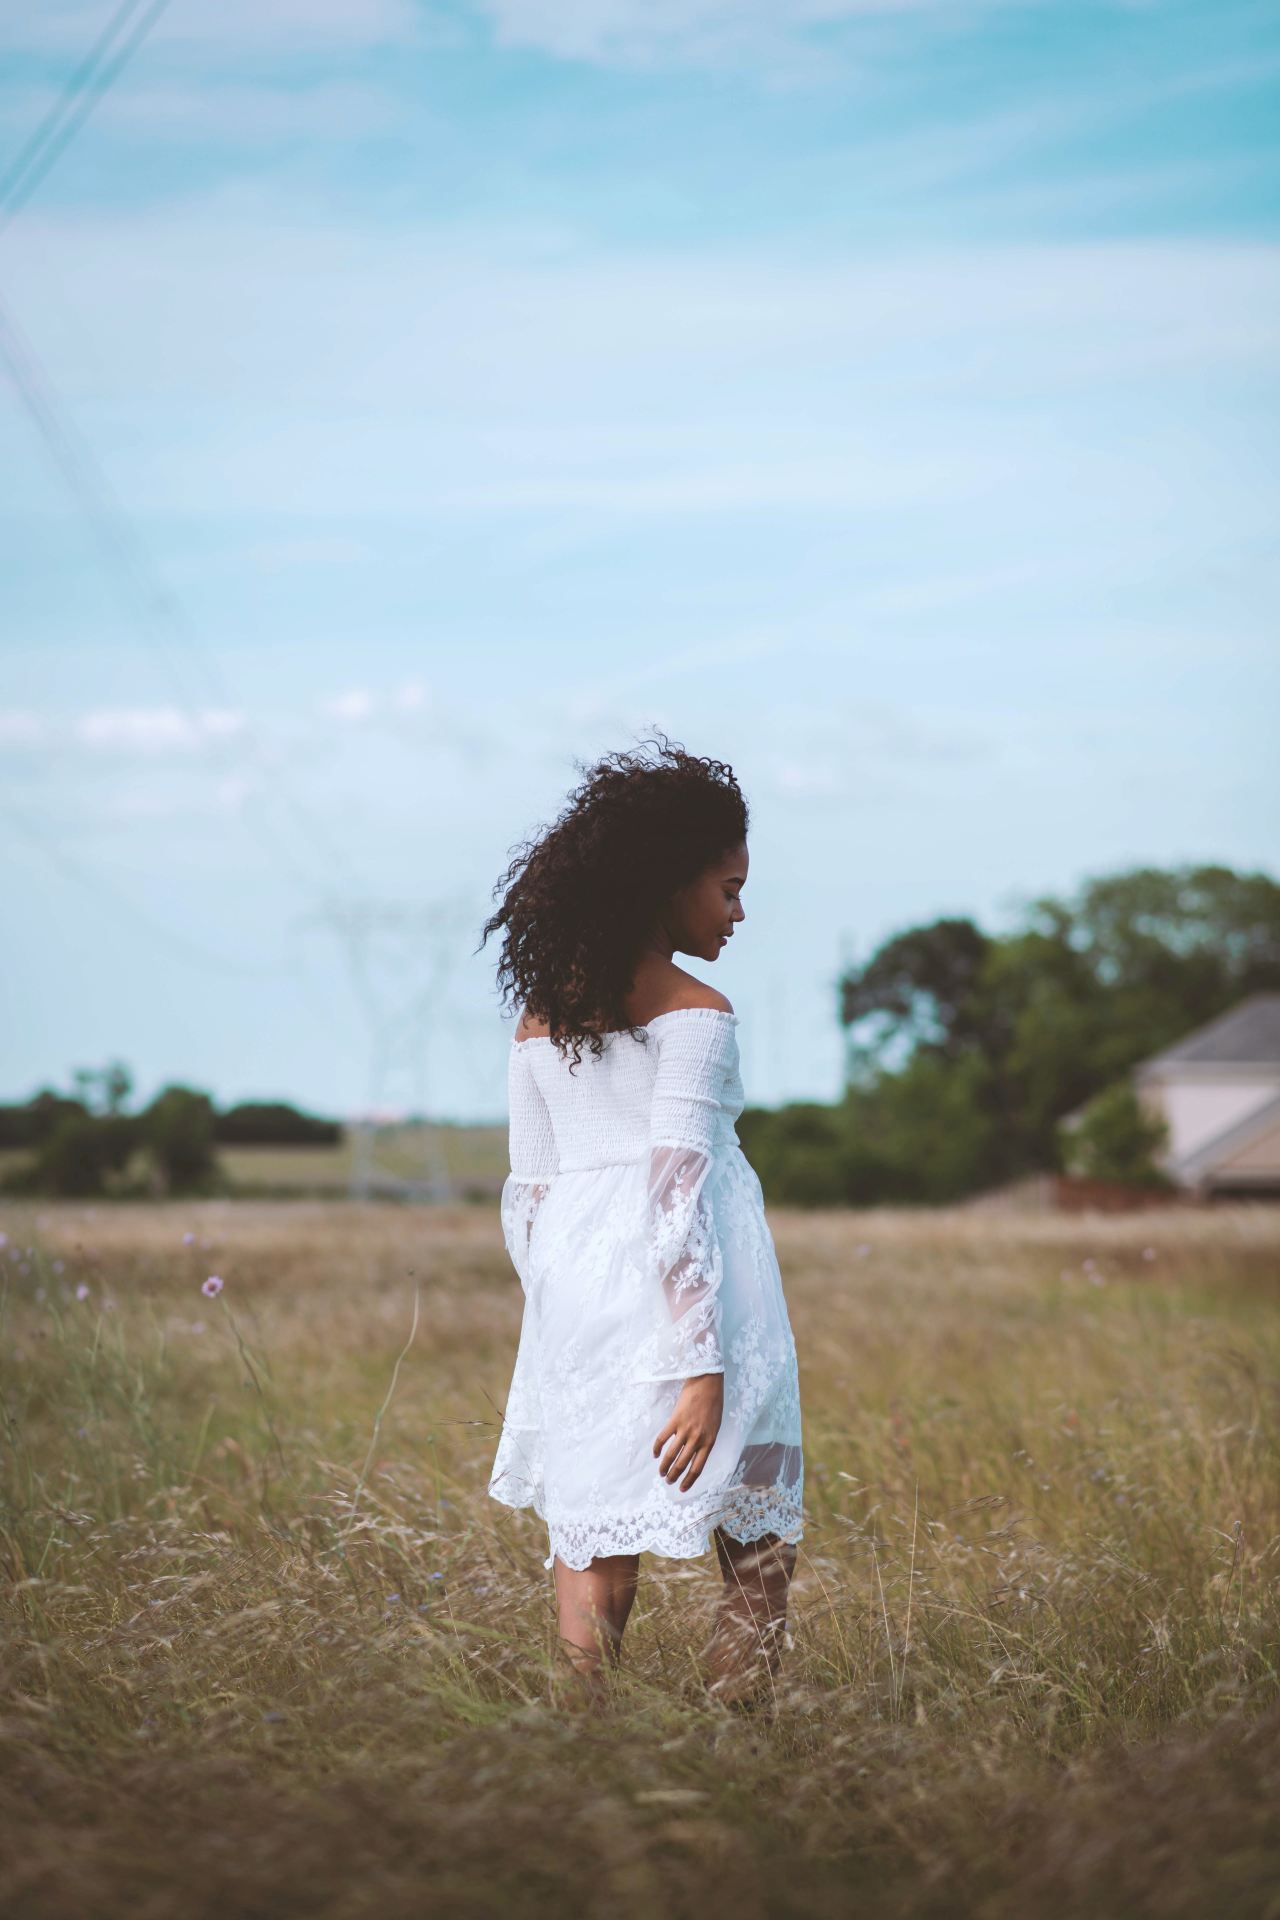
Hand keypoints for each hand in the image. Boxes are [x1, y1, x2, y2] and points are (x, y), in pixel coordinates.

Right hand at [653, 1373, 723, 1489]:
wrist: (708, 1384)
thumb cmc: (713, 1404)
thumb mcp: (714, 1426)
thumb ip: (706, 1440)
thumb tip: (695, 1453)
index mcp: (709, 1442)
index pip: (697, 1468)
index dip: (689, 1481)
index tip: (682, 1489)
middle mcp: (697, 1439)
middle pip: (682, 1464)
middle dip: (674, 1475)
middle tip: (668, 1480)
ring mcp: (685, 1430)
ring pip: (672, 1455)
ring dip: (664, 1466)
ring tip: (661, 1472)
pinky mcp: (675, 1420)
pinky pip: (663, 1438)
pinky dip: (657, 1448)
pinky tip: (655, 1454)